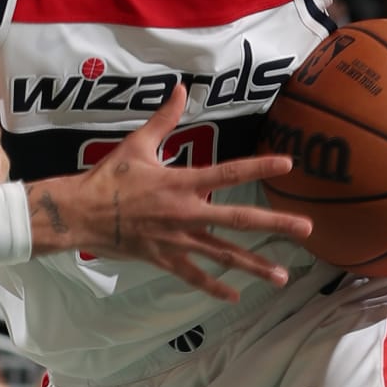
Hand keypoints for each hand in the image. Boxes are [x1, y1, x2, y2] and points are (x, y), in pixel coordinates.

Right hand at [28, 86, 311, 301]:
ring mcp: (178, 240)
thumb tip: (179, 88)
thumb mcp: (137, 144)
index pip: (228, 172)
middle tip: (307, 228)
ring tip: (282, 276)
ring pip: (224, 255)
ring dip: (255, 265)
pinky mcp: (165, 259)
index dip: (258, 165)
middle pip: (239, 219)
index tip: (287, 164)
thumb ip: (164, 119)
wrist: (80, 213)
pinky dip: (214, 287)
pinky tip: (235, 297)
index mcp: (182, 182)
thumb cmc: (108, 177)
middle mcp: (186, 213)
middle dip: (275, 224)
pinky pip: (194, 276)